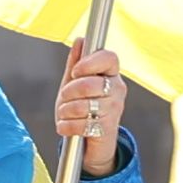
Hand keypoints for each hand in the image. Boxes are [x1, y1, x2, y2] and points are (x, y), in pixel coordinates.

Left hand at [59, 41, 131, 182]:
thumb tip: (81, 40)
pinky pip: (81, 123)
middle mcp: (117, 90)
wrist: (90, 142)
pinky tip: (66, 127)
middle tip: (65, 98)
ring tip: (65, 114)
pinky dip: (66, 126)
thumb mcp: (74, 84)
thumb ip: (76, 64)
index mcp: (111, 74)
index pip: (109, 58)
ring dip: (65, 111)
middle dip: (69, 92)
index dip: (90, 62)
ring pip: (83, 105)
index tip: (76, 71)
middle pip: (89, 83)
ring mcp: (115, 109)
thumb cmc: (82, 109)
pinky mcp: (108, 128)